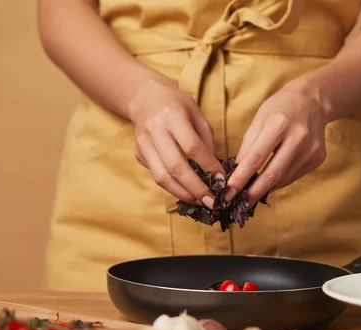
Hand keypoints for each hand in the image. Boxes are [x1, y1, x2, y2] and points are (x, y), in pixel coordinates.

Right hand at [129, 78, 225, 208]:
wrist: (145, 97)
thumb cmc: (177, 105)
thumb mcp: (197, 115)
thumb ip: (207, 141)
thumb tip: (215, 172)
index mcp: (173, 116)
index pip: (193, 147)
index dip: (209, 166)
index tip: (222, 180)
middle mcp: (155, 130)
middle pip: (175, 166)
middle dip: (195, 188)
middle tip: (211, 201)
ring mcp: (143, 144)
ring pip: (162, 177)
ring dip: (183, 193)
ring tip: (199, 201)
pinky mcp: (138, 154)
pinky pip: (156, 175)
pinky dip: (173, 187)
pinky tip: (187, 191)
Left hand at [224, 81, 327, 205]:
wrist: (313, 100)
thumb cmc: (279, 108)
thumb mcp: (259, 120)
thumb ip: (247, 147)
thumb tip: (237, 174)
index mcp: (278, 124)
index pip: (256, 158)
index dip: (241, 178)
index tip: (228, 193)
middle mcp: (298, 137)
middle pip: (273, 174)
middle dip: (253, 193)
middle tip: (239, 204)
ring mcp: (311, 149)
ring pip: (283, 179)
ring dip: (265, 188)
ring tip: (251, 192)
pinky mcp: (319, 158)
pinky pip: (293, 176)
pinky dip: (279, 181)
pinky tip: (271, 178)